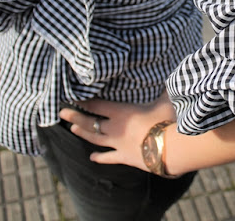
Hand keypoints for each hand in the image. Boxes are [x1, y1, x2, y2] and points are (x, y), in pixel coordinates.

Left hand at [59, 90, 176, 170]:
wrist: (170, 149)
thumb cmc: (167, 121)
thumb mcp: (165, 101)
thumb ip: (164, 90)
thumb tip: (172, 76)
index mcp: (122, 112)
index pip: (98, 105)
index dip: (85, 101)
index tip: (74, 97)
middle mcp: (115, 128)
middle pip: (90, 122)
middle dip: (75, 116)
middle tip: (62, 113)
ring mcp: (118, 144)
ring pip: (95, 138)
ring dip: (82, 133)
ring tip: (72, 128)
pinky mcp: (124, 157)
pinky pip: (108, 157)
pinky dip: (99, 157)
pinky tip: (92, 157)